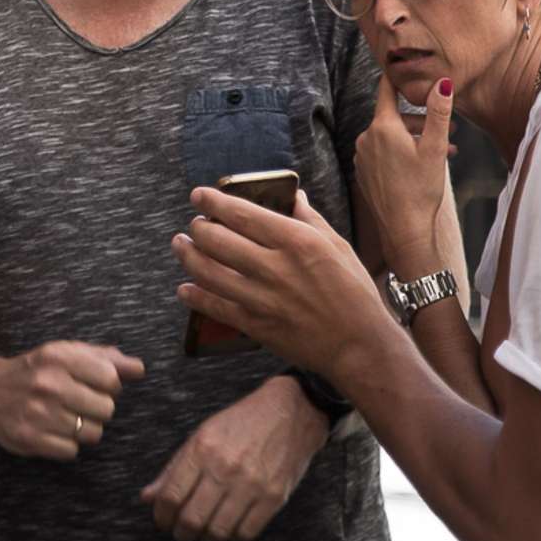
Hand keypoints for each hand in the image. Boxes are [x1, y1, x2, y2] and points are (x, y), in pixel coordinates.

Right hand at [0, 341, 145, 459]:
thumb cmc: (36, 371)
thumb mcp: (66, 353)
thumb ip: (105, 358)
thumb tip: (139, 369)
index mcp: (59, 357)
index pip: (111, 379)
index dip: (109, 386)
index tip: (95, 386)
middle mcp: (49, 384)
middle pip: (106, 409)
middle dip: (98, 409)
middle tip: (80, 404)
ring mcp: (39, 413)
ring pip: (92, 433)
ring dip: (84, 428)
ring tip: (67, 418)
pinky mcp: (30, 439)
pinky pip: (72, 451)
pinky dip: (67, 444)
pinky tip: (53, 430)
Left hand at [141, 377, 327, 540]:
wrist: (292, 411)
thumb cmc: (243, 422)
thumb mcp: (202, 434)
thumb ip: (174, 468)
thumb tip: (148, 497)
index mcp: (202, 449)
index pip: (170, 496)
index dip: (161, 516)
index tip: (163, 520)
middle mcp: (225, 468)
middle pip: (192, 519)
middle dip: (181, 533)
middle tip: (181, 532)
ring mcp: (251, 484)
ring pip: (218, 531)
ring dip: (206, 538)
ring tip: (204, 533)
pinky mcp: (274, 497)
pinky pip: (246, 532)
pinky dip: (233, 536)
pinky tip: (229, 526)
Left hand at [172, 189, 393, 378]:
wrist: (359, 345)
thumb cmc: (354, 293)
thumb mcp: (338, 246)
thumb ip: (309, 219)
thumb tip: (294, 196)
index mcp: (296, 241)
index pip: (242, 214)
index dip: (213, 202)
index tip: (198, 195)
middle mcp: (275, 267)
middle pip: (217, 240)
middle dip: (197, 228)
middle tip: (194, 225)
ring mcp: (262, 298)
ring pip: (208, 272)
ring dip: (187, 256)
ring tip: (181, 246)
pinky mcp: (256, 325)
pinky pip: (215, 307)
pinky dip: (194, 296)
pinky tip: (185, 288)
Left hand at [354, 75, 455, 258]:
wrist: (404, 229)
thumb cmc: (421, 189)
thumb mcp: (435, 147)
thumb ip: (438, 112)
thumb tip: (441, 82)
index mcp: (382, 127)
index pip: (386, 90)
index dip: (397, 78)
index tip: (403, 68)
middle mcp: (365, 138)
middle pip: (393, 117)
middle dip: (421, 121)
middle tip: (450, 132)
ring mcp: (362, 157)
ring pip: (389, 137)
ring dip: (414, 139)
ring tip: (442, 153)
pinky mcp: (364, 173)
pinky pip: (382, 154)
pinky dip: (400, 154)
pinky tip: (420, 166)